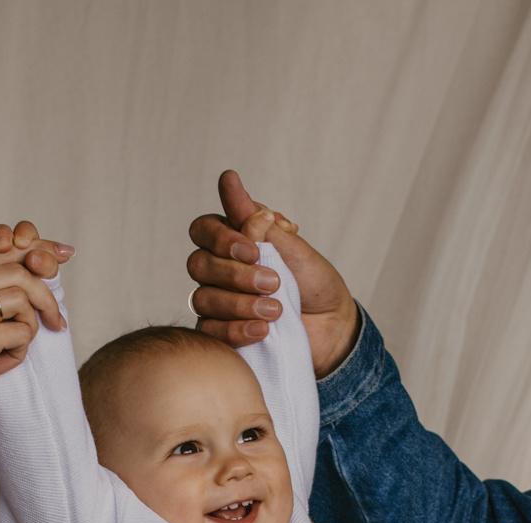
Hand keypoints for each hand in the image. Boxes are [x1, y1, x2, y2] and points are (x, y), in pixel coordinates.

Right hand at [0, 220, 73, 453]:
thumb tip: (40, 256)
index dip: (38, 250)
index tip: (65, 255)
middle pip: (16, 269)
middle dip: (46, 295)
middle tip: (57, 322)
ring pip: (22, 299)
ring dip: (29, 328)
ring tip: (11, 351)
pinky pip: (21, 332)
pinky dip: (20, 352)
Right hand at [187, 170, 359, 376]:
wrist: (331, 324)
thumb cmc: (313, 282)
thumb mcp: (294, 247)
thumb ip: (260, 222)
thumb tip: (230, 183)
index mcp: (233, 241)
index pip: (203, 229)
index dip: (221, 239)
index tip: (254, 249)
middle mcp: (218, 269)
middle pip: (199, 264)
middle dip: (235, 274)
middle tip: (273, 283)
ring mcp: (216, 301)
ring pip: (204, 298)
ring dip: (240, 303)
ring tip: (277, 310)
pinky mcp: (221, 332)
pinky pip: (211, 330)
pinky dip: (236, 330)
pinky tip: (263, 330)